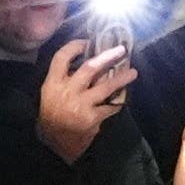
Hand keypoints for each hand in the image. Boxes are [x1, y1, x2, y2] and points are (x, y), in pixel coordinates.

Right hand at [32, 39, 131, 161]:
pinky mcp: (91, 118)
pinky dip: (117, 103)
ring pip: (105, 87)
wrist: (53, 144)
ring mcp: (80, 105)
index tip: (88, 41)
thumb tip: (88, 61)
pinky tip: (123, 99)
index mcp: (53, 83)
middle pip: (89, 68)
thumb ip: (65, 79)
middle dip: (107, 57)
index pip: (62, 57)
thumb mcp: (50, 94)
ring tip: (133, 72)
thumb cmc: (53, 115)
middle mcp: (66, 92)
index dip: (75, 46)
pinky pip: (109, 107)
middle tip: (121, 50)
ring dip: (121, 79)